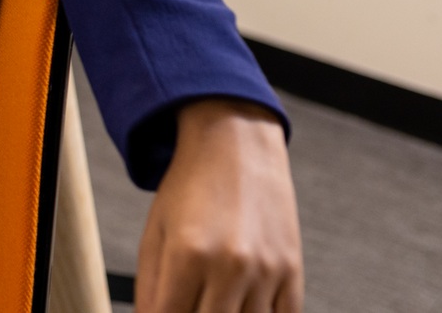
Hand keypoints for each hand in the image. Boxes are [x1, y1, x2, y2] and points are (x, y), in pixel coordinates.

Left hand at [137, 98, 302, 312]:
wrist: (236, 145)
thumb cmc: (189, 188)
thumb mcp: (155, 231)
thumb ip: (149, 286)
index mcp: (187, 254)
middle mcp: (229, 265)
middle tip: (188, 303)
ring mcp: (265, 271)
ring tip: (212, 300)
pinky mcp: (292, 272)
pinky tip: (240, 306)